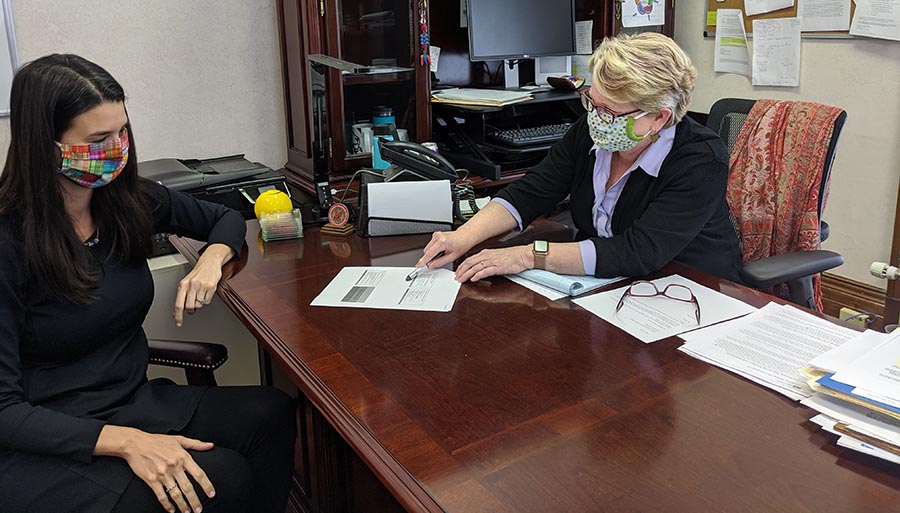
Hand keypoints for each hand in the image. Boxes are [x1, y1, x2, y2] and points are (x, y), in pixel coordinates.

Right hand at [96, 426, 214, 512]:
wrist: (135, 443)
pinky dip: (167, 505)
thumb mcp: (179, 440)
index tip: (212, 494)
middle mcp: (174, 466)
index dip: (207, 485)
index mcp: (183, 456)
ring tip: (187, 512)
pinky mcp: (151, 480)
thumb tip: (211, 445)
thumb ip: (196, 444)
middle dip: (195, 501)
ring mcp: (162, 474)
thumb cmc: (157, 441)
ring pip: (176, 494)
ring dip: (183, 505)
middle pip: (188, 488)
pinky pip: (161, 496)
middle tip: (199, 510)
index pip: (199, 474)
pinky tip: (172, 510)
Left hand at [173, 244, 232, 326]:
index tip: (178, 322)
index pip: (178, 304)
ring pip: (199, 305)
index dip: (178, 315)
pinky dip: (207, 299)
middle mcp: (191, 285)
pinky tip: (206, 292)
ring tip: (200, 294)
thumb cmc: (198, 272)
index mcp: (183, 284)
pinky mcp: (211, 287)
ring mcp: (201, 286)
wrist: (210, 261)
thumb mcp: (187, 282)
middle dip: (191, 310)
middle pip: (190, 307)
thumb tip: (178, 310)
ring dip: (200, 302)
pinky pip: (207, 301)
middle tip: (192, 307)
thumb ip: (182, 295)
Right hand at [416, 231, 475, 270]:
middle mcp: (438, 236)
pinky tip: (442, 249)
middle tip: (438, 260)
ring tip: (443, 253)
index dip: (423, 261)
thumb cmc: (462, 244)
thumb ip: (440, 262)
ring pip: (428, 248)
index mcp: (442, 242)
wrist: (465, 236)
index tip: (419, 265)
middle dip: (430, 257)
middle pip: (427, 251)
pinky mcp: (436, 234)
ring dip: (432, 253)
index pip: (429, 254)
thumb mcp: (453, 257)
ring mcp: (436, 234)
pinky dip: (434, 249)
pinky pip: (430, 245)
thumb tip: (431, 265)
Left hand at [455, 245, 531, 282]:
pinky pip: (485, 271)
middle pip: (469, 263)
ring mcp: (492, 261)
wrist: (523, 255)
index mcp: (486, 253)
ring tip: (461, 279)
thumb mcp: (496, 257)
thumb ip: (486, 262)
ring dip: (466, 274)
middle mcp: (487, 256)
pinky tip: (473, 279)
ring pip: (475, 267)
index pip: (469, 259)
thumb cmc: (512, 256)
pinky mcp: (498, 267)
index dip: (461, 266)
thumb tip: (478, 269)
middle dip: (461, 271)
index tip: (457, 272)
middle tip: (456, 278)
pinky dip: (478, 275)